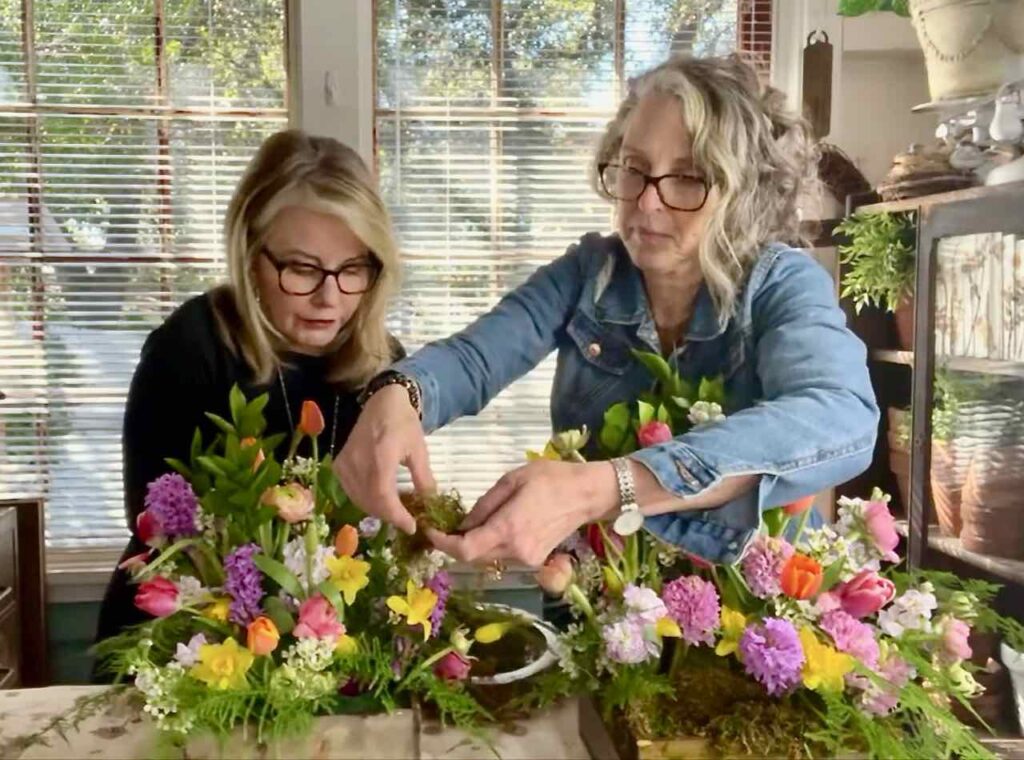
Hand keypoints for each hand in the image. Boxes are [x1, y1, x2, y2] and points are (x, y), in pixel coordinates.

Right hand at [334, 384, 434, 534]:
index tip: (412, 526)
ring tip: (395, 512)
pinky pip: (350, 491)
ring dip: (377, 510)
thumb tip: (430, 505)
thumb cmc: (403, 422)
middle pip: (370, 502)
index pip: (384, 497)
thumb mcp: (419, 450)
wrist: (382, 402)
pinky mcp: (339, 464)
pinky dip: (365, 500)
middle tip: (407, 521)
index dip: (397, 516)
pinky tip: (379, 500)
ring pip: (359, 500)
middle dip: (389, 516)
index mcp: (380, 458)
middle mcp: (358, 463)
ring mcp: (345, 464)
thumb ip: (423, 479)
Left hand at [426, 459, 616, 566]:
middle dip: (455, 543)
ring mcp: (527, 559)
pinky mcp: (535, 560)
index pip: (465, 550)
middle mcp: (516, 551)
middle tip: (446, 524)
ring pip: (488, 558)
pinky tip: (494, 527)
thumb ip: (484, 505)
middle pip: (473, 557)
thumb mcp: (511, 480)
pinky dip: (492, 545)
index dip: (442, 544)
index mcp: (508, 529)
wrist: (588, 494)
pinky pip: (503, 555)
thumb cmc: (551, 478)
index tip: (430, 531)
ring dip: (474, 544)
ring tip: (470, 522)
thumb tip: (463, 524)